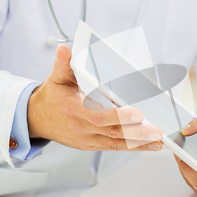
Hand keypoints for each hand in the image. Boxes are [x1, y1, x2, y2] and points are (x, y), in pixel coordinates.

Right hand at [27, 45, 163, 151]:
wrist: (38, 119)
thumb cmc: (52, 97)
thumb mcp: (57, 78)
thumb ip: (64, 64)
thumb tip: (65, 49)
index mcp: (75, 111)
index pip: (100, 117)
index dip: (120, 117)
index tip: (138, 113)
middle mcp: (82, 129)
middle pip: (113, 133)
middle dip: (137, 133)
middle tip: (156, 132)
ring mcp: (88, 139)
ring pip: (116, 143)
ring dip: (139, 143)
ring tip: (158, 141)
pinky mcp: (92, 145)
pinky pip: (114, 147)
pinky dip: (132, 147)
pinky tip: (148, 145)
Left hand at [175, 139, 196, 196]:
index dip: (193, 171)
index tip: (184, 158)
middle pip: (195, 182)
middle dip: (185, 166)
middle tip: (179, 150)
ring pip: (190, 180)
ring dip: (183, 166)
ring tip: (179, 151)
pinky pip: (190, 179)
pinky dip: (185, 167)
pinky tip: (183, 156)